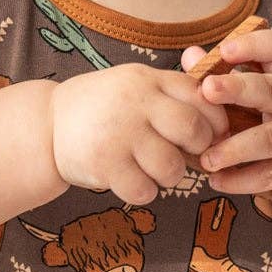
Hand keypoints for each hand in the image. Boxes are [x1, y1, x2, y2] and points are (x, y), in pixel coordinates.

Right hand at [49, 62, 229, 204]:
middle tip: (181, 154)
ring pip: (172, 167)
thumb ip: (175, 94)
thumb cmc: (104, 109)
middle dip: (197, 151)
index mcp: (148, 79)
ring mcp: (119, 133)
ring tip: (150, 168)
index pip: (204, 97)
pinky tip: (130, 180)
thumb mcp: (136, 86)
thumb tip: (225, 121)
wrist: (46, 124)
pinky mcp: (104, 164)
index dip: (215, 122)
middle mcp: (135, 101)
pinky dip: (143, 192)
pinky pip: (145, 191)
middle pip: (193, 131)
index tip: (205, 135)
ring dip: (169, 176)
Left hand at [179, 27, 271, 203]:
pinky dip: (241, 179)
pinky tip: (217, 180)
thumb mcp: (252, 91)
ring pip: (271, 139)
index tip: (225, 50)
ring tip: (207, 158)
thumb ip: (221, 74)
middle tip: (207, 89)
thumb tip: (190, 56)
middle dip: (239, 88)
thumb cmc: (270, 115)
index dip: (255, 45)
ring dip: (236, 148)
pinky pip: (270, 174)